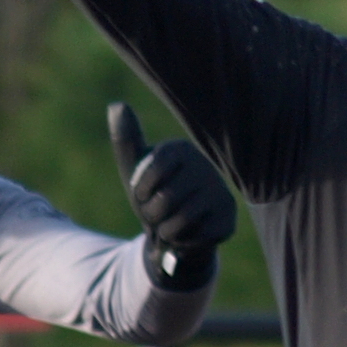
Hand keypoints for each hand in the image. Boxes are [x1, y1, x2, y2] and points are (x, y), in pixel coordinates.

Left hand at [108, 104, 233, 294]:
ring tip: (170, 223)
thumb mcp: (134, 170)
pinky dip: (184, 242)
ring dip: (165, 230)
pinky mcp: (228, 219)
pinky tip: (189, 233)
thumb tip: (117, 104)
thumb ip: (125, 140)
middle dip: (152, 215)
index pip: (150, 173)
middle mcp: (205, 166)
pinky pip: (196, 237)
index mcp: (180, 149)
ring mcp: (220, 192)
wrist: (176, 228)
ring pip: (180, 221)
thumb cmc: (152, 194)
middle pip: (165, 200)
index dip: (141, 190)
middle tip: (158, 212)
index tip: (144, 191)